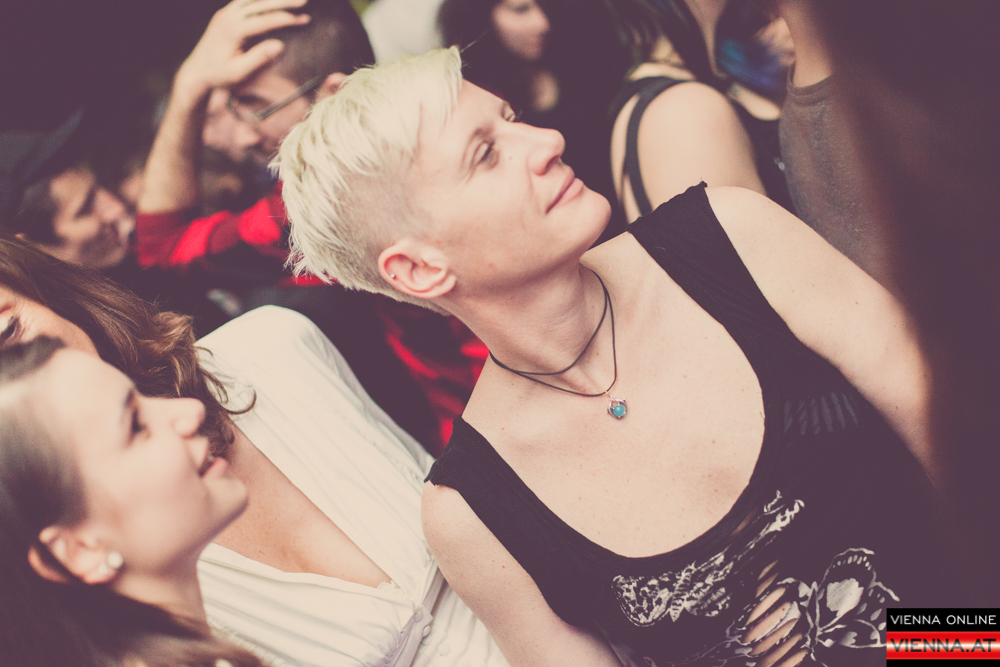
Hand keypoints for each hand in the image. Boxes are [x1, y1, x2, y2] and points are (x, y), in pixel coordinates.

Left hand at [176, 0, 310, 95]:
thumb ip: (258, 59)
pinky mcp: (224, 14)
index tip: (305, 20)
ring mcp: (225, 13)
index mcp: (233, 30)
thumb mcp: (238, 72)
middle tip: (304, 2)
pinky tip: (271, 0)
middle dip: (284, 2)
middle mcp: (228, 17)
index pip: (266, 20)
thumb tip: (280, 46)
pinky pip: (244, 0)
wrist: (197, 71)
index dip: (287, 19)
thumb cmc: (218, 75)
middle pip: (260, 4)